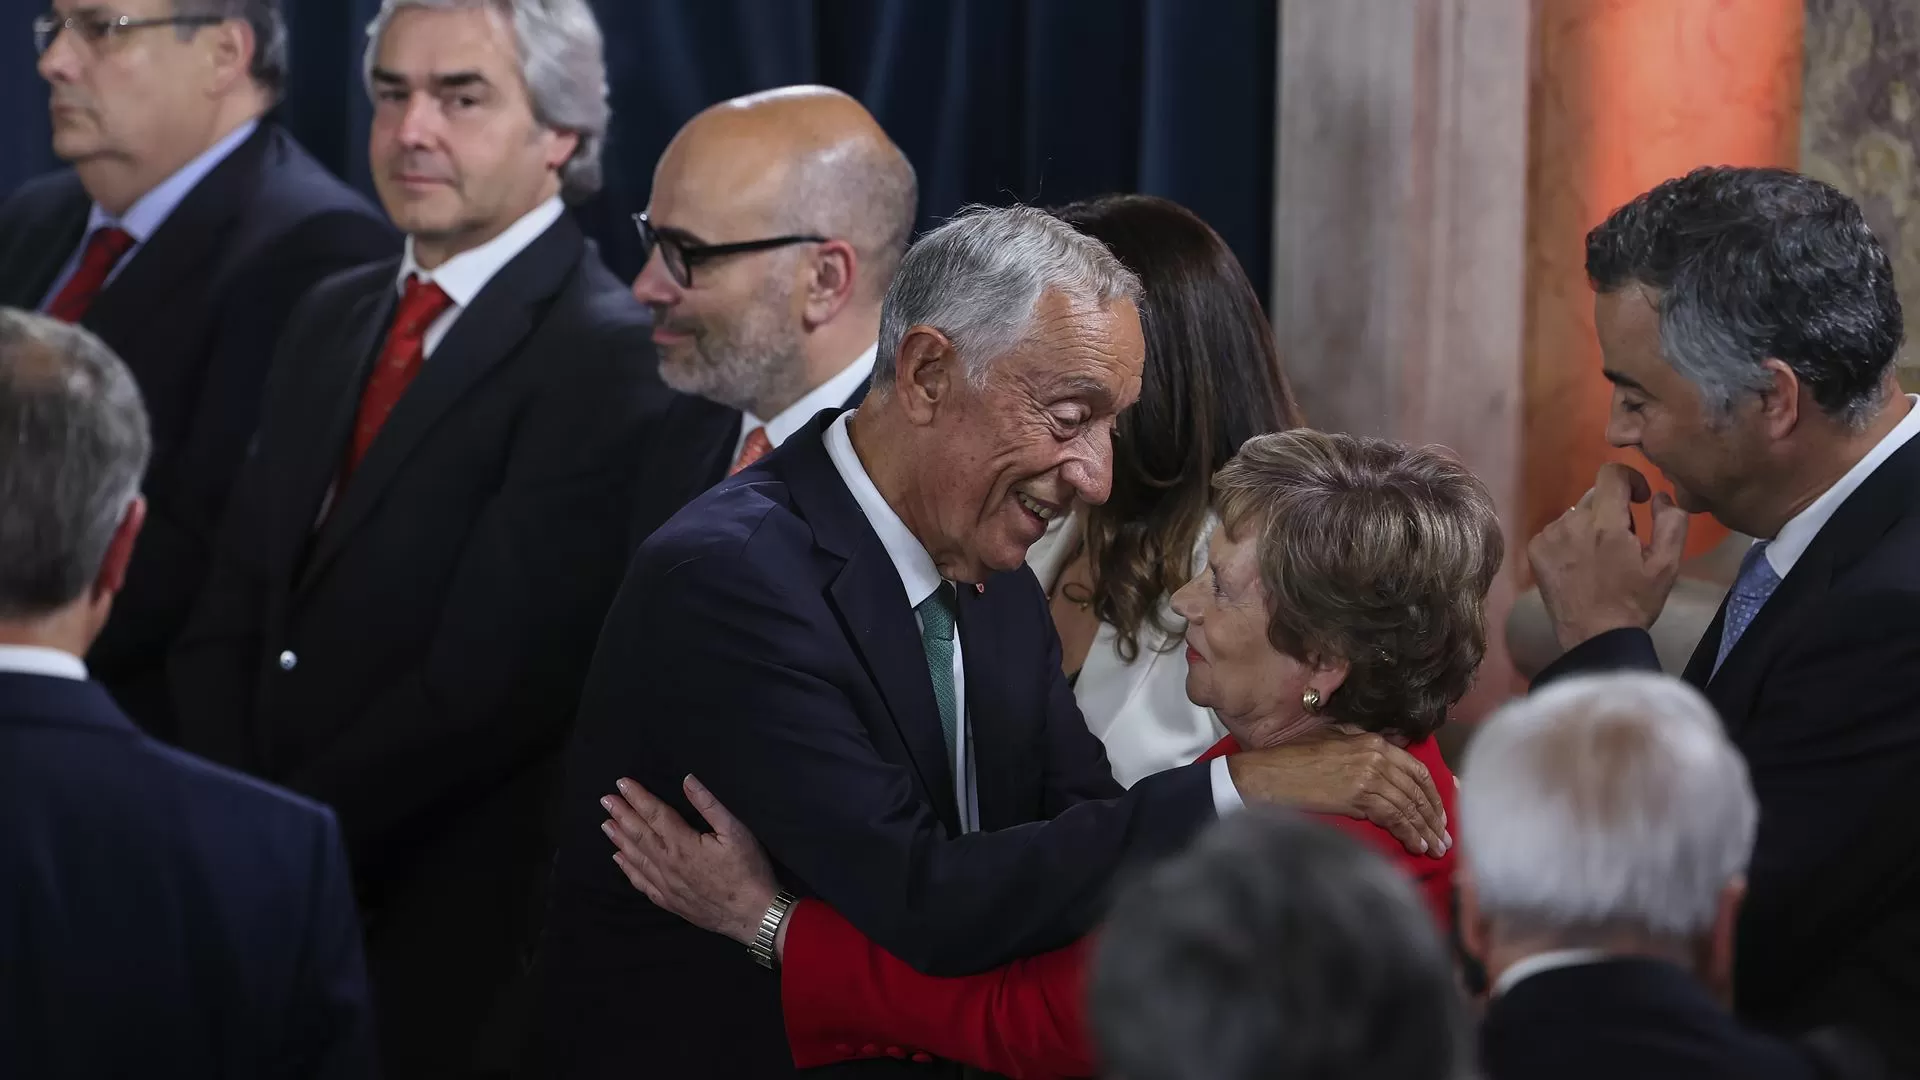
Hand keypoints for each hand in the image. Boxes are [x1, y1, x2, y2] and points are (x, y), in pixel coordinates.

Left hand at [601, 774, 776, 945]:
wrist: (753, 914)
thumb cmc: (748, 870)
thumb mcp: (735, 831)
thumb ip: (709, 804)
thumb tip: (687, 780)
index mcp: (683, 843)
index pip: (655, 814)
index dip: (638, 797)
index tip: (622, 783)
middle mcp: (668, 864)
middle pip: (640, 834)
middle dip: (622, 815)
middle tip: (605, 800)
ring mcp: (666, 885)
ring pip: (636, 858)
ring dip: (620, 839)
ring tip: (606, 825)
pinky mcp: (669, 902)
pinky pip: (642, 883)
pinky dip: (628, 869)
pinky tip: (620, 859)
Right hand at [1227, 728, 1450, 856]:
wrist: (1269, 774)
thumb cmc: (1294, 760)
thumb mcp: (1333, 742)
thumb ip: (1363, 750)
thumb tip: (1387, 773)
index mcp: (1373, 742)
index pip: (1417, 770)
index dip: (1435, 794)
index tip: (1442, 812)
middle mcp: (1377, 755)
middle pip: (1417, 790)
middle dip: (1434, 817)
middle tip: (1445, 838)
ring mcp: (1369, 775)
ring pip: (1409, 806)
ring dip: (1426, 830)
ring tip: (1436, 849)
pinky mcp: (1359, 795)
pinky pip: (1395, 818)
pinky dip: (1409, 834)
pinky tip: (1417, 846)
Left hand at [1528, 462, 1687, 650]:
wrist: (1594, 637)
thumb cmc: (1635, 602)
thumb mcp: (1667, 565)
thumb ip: (1672, 522)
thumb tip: (1660, 495)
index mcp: (1606, 524)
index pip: (1611, 472)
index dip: (1631, 478)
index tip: (1639, 499)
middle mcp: (1572, 522)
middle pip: (1595, 494)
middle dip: (1613, 509)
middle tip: (1623, 541)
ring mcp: (1549, 536)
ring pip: (1575, 512)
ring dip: (1591, 524)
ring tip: (1600, 556)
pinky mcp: (1535, 549)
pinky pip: (1556, 529)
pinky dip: (1570, 537)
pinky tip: (1580, 563)